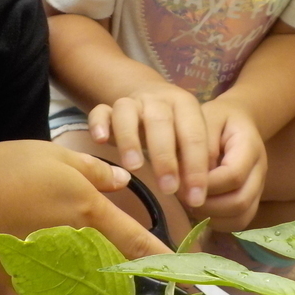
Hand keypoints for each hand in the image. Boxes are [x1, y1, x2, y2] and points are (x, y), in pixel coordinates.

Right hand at [0, 140, 171, 279]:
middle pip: (120, 269)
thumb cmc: (6, 173)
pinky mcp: (32, 282)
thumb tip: (124, 181)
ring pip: (95, 286)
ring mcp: (56, 267)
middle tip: (159, 293)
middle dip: (142, 283)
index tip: (181, 269)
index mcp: (89, 209)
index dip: (161, 256)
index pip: (137, 239)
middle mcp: (79, 243)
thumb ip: (92, 170)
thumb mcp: (52, 154)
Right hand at [87, 82, 209, 207]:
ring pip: (126, 113)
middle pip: (160, 122)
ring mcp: (131, 102)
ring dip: (130, 140)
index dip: (196, 167)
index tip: (195, 199)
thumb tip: (195, 197)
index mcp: (185, 105)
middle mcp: (157, 100)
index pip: (194, 135)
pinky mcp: (108, 108)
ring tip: (133, 167)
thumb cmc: (176, 127)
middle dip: (165, 157)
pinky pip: (100, 111)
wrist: (150, 96)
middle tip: (168, 189)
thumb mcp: (190, 138)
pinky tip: (100, 141)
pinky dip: (98, 124)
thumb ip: (192, 162)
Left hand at [192, 98, 265, 231]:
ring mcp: (258, 188)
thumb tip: (190, 177)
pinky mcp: (252, 200)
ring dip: (212, 216)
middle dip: (207, 204)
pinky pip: (239, 222)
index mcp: (250, 146)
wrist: (235, 122)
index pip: (233, 175)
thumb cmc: (216, 119)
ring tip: (190, 203)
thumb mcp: (205, 120)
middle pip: (240, 201)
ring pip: (241, 217)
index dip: (206, 184)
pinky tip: (200, 209)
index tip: (181, 181)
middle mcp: (260, 171)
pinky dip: (218, 222)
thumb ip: (199, 145)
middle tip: (182, 196)